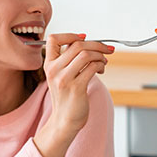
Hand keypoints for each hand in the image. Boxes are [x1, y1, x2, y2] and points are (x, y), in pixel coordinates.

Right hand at [33, 33, 111, 156]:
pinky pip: (92, 67)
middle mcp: (54, 70)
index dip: (70, 35)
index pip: (53, 39)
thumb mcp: (61, 76)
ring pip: (86, 54)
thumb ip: (69, 60)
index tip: (84, 37)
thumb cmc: (67, 98)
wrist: (65, 121)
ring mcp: (64, 79)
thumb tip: (88, 43)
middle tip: (107, 49)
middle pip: (77, 45)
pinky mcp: (76, 87)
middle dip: (96, 44)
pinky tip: (101, 70)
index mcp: (49, 64)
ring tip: (104, 62)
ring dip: (100, 55)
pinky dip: (100, 65)